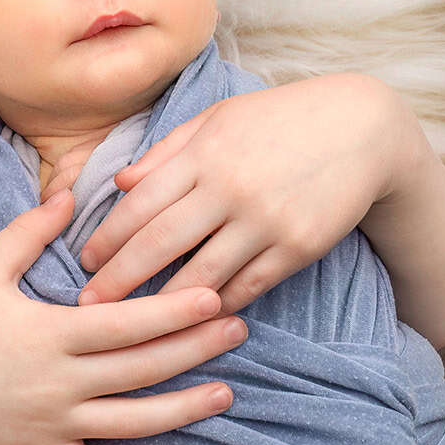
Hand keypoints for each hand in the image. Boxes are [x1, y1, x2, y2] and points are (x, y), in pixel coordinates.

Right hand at [0, 188, 247, 444]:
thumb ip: (30, 231)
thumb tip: (72, 192)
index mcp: (49, 333)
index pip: (127, 323)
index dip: (176, 312)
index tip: (215, 297)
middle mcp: (58, 383)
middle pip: (142, 369)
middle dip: (195, 350)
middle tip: (239, 331)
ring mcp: (52, 425)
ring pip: (133, 423)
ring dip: (184, 409)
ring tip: (226, 393)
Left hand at [77, 72, 404, 312]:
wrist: (360, 127)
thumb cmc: (277, 120)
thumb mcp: (217, 120)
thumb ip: (167, 152)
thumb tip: (119, 183)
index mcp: (203, 154)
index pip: (139, 203)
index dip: (107, 237)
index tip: (83, 263)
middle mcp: (229, 188)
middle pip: (159, 243)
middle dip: (118, 279)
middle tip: (89, 306)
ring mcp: (265, 220)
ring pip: (201, 275)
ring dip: (163, 305)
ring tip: (135, 324)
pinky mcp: (297, 246)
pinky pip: (248, 285)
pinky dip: (219, 305)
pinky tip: (196, 320)